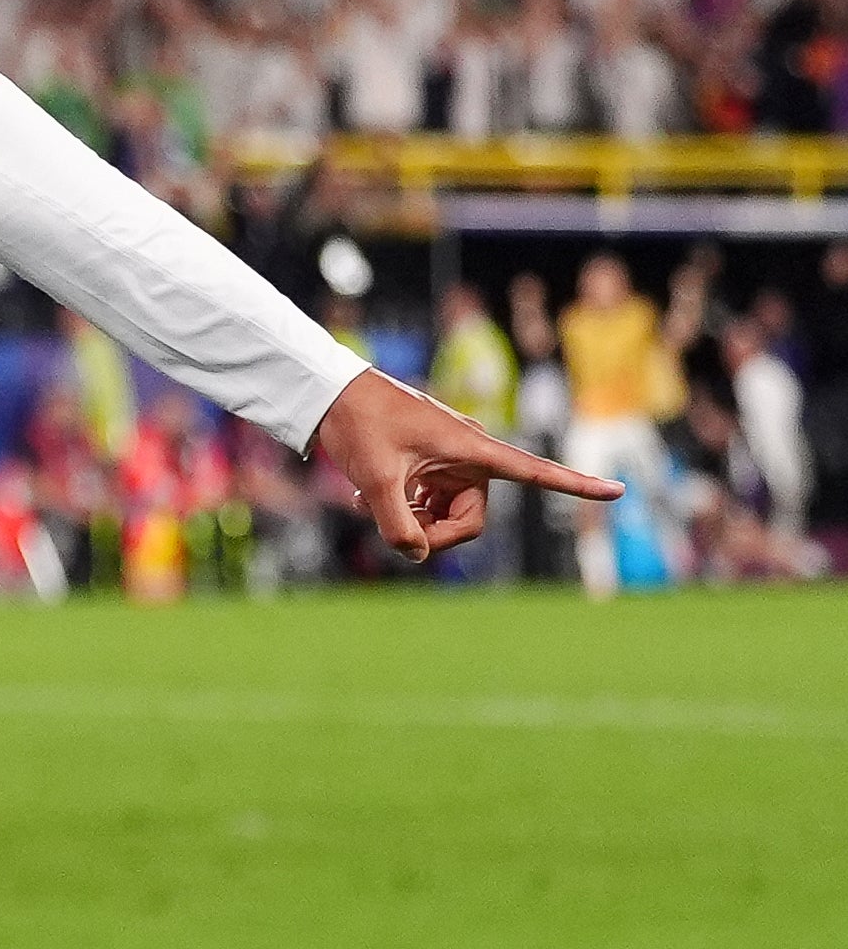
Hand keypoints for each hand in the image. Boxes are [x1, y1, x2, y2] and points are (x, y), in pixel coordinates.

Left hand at [307, 368, 618, 560]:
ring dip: (413, 520)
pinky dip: (404, 508)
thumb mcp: (376, 480)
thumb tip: (418, 556)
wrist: (329, 393)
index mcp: (473, 449)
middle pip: (470, 519)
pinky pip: (429, 502)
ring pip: (446, 515)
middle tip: (395, 532)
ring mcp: (448, 461)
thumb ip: (397, 526)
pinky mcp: (429, 464)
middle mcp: (469, 455)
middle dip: (435, 533)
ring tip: (371, 506)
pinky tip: (364, 501)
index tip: (618, 490)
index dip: (576, 485)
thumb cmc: (359, 425)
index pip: (535, 472)